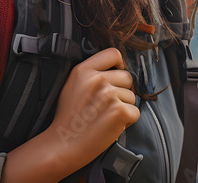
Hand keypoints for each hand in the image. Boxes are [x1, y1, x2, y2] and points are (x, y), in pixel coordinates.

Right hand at [2, 48, 139, 182]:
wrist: (63, 144)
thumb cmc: (68, 118)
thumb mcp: (72, 85)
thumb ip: (92, 73)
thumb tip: (117, 68)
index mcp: (83, 70)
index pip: (113, 53)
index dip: (119, 65)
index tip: (115, 77)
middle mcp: (97, 80)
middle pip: (127, 77)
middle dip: (122, 91)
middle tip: (106, 105)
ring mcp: (109, 95)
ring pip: (132, 96)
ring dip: (123, 107)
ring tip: (105, 117)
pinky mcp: (119, 112)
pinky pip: (135, 112)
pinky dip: (127, 121)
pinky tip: (110, 125)